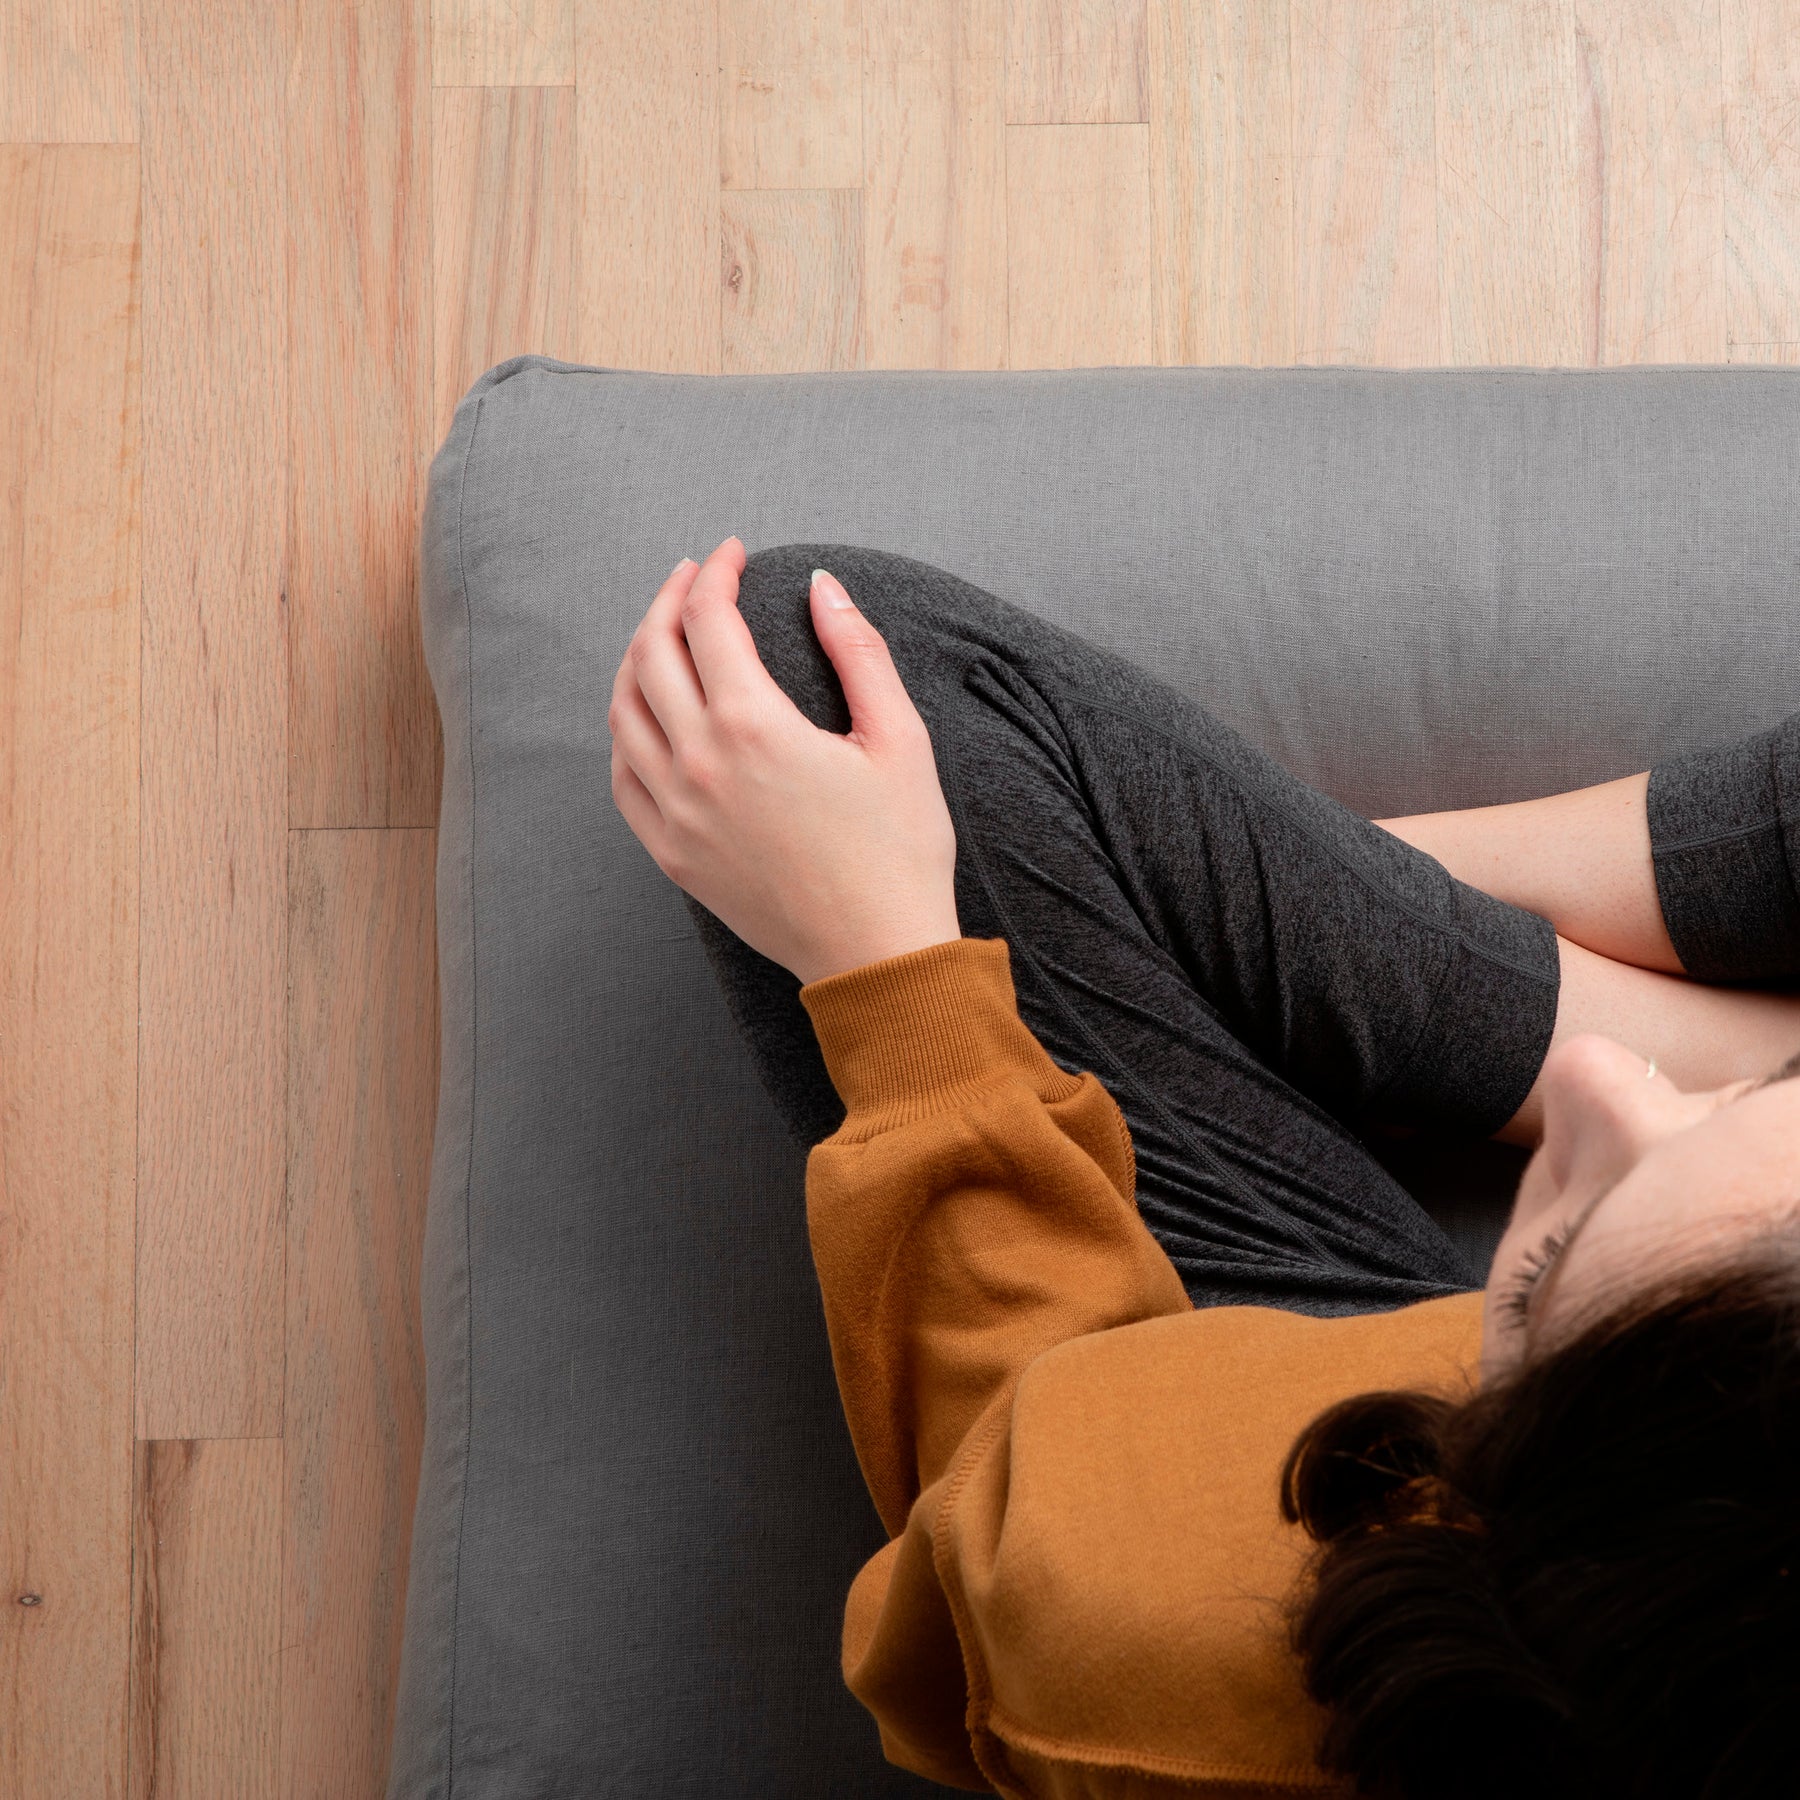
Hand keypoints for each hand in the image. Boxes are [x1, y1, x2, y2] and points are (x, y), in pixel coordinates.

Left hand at [608, 538, 961, 985]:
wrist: (877, 953)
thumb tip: (822, 586)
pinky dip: (626, 731)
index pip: (708, 620)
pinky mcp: (671, 853)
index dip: (716, 573)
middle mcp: (698, 764)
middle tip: (694, 578)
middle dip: (669, 600)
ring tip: (664, 636)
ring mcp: (675, 813)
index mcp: (753, 726)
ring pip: (623, 712)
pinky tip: (648, 716)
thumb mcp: (901, 739)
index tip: (732, 554)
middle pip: (651, 654)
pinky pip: (623, 777)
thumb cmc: (900, 850)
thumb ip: (858, 651)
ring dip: (637, 659)